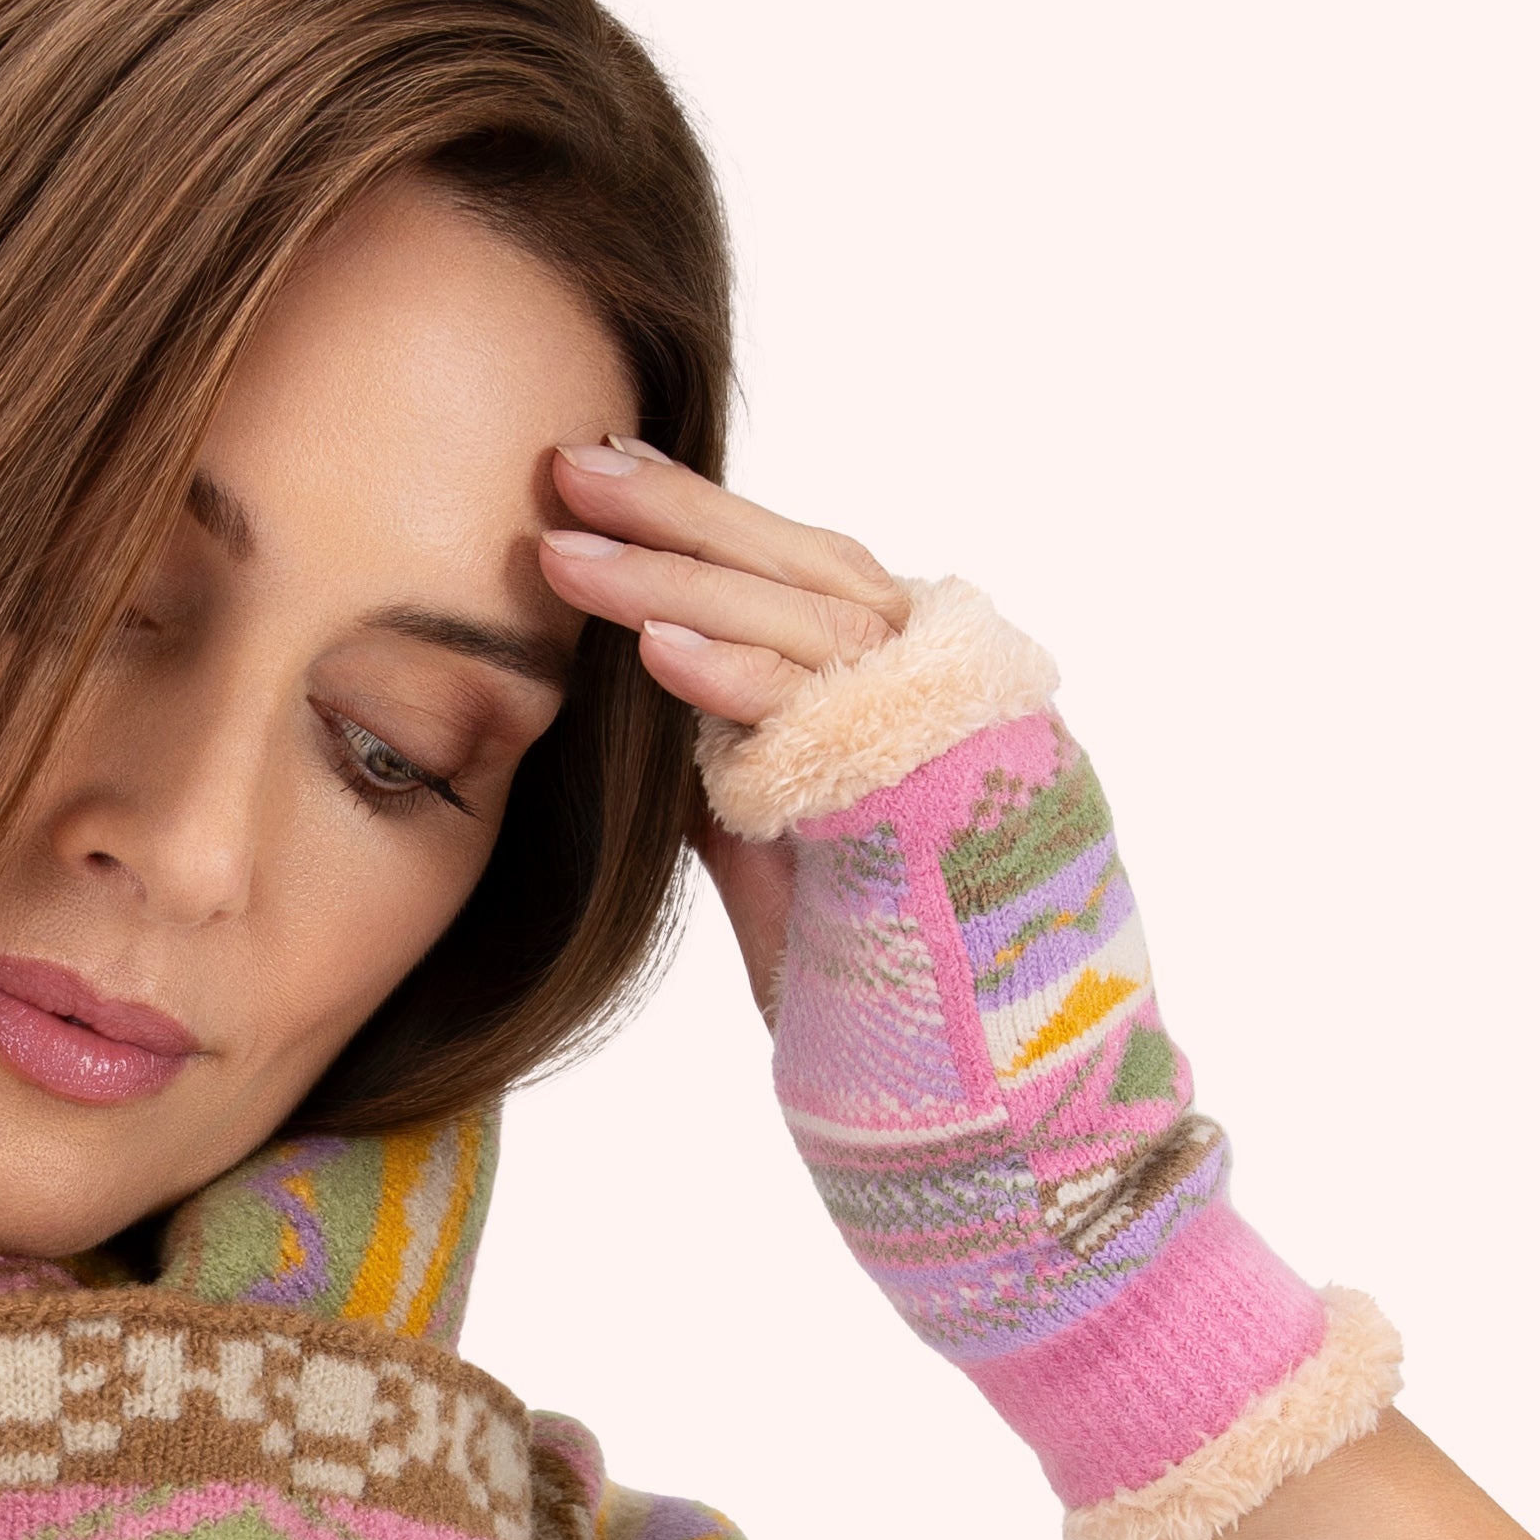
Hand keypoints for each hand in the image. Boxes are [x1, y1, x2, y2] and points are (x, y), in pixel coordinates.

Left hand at [534, 439, 912, 1013]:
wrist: (973, 1071)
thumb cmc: (874, 961)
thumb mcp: (775, 833)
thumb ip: (727, 752)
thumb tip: (642, 687)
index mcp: (904, 676)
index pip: (798, 567)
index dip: (701, 514)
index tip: (600, 470)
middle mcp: (936, 681)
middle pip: (800, 568)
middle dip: (677, 514)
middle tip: (566, 467)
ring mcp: (945, 727)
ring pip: (803, 625)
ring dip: (675, 586)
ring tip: (566, 559)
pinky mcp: (936, 789)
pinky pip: (820, 717)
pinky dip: (736, 678)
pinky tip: (652, 649)